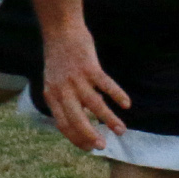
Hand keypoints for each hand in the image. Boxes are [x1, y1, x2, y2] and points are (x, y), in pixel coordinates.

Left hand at [36, 22, 131, 153]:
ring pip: (95, 105)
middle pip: (77, 119)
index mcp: (52, 95)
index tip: (89, 147)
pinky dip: (117, 95)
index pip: (63, 124)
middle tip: (103, 146)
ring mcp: (76, 79)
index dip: (76, 138)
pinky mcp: (90, 67)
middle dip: (90, 136)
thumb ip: (65, 100)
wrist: (60, 30)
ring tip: (121, 130)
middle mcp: (63, 90)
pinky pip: (106, 85)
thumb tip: (83, 119)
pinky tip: (126, 104)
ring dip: (109, 119)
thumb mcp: (54, 82)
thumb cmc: (60, 58)